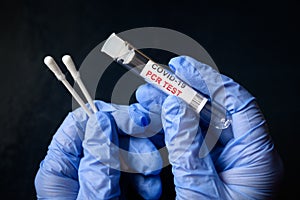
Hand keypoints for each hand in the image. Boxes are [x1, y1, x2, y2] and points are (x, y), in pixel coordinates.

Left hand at [34, 101, 162, 198]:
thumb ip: (97, 166)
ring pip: (125, 146)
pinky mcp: (118, 181)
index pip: (80, 124)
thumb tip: (101, 124)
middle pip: (107, 131)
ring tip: (151, 178)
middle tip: (151, 155)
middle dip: (134, 139)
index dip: (109, 117)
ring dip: (144, 157)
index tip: (136, 122)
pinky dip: (148, 172)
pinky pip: (134, 164)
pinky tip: (151, 186)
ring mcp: (100, 172)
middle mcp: (80, 166)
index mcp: (61, 169)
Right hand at [136, 56, 283, 198]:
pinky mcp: (207, 168)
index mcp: (255, 160)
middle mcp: (242, 156)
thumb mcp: (202, 194)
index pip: (238, 103)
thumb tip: (177, 107)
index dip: (209, 81)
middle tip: (154, 84)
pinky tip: (153, 123)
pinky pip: (189, 141)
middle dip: (181, 93)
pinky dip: (170, 130)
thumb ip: (189, 150)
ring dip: (171, 110)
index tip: (182, 68)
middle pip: (215, 110)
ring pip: (198, 123)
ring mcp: (224, 161)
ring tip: (146, 99)